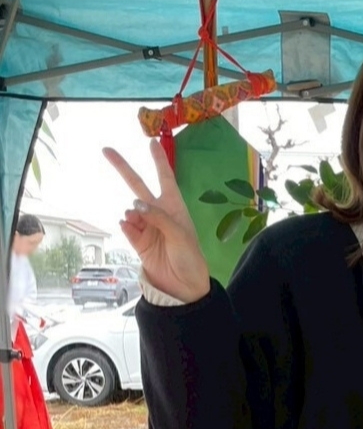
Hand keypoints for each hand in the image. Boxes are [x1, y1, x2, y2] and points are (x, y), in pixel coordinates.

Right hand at [103, 140, 210, 303]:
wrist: (183, 286)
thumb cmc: (190, 258)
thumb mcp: (180, 235)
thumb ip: (158, 217)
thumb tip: (134, 204)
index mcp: (174, 207)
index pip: (165, 178)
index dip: (159, 160)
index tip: (152, 142)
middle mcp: (159, 213)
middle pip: (138, 185)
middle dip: (123, 168)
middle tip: (106, 150)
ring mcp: (146, 226)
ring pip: (130, 210)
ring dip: (132, 214)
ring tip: (143, 227)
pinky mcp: (137, 241)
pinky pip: (126, 227)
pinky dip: (127, 227)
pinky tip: (131, 229)